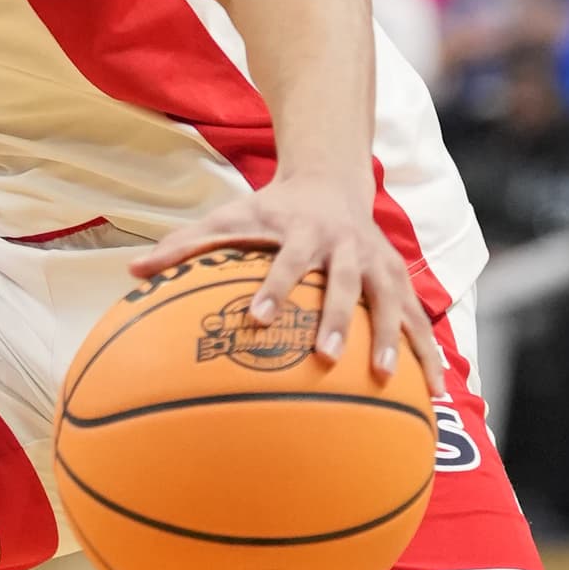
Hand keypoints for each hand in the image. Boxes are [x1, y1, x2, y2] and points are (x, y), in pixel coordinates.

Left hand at [124, 180, 448, 388]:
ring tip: (386, 377)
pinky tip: (437, 390)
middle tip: (328, 358)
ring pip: (392, 300)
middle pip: (347, 282)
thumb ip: (184, 245)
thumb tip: (131, 273)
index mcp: (303, 232)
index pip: (288, 261)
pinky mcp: (399, 279)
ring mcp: (378, 262)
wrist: (331, 179)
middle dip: (339, 319)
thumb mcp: (230, 216)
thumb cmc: (271, 209)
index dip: (274, 288)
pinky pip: (419, 317)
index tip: (257, 320)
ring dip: (392, 337)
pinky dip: (429, 351)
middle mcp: (347, 246)